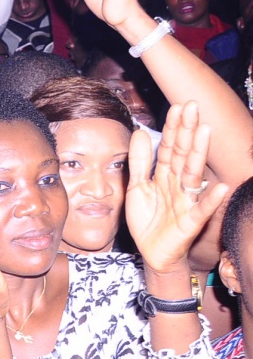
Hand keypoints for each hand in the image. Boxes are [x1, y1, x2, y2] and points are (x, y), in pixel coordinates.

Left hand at [126, 102, 229, 274]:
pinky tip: (221, 187)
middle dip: (187, 130)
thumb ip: (139, 161)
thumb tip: (140, 132)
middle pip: (183, 154)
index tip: (178, 106)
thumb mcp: (137, 186)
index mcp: (165, 175)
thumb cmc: (148, 219)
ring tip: (205, 132)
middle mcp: (178, 184)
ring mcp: (187, 201)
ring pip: (192, 174)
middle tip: (193, 106)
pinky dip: (211, 199)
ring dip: (199, 153)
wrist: (152, 251)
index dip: (173, 128)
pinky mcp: (191, 222)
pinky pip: (202, 210)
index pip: (170, 147)